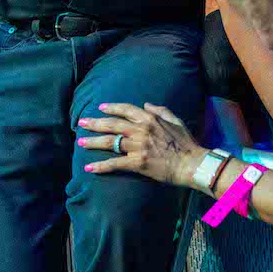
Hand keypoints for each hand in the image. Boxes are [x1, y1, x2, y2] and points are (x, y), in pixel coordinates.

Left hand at [77, 102, 205, 187]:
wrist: (192, 163)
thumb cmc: (186, 143)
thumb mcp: (175, 121)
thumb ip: (160, 110)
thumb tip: (146, 104)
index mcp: (150, 119)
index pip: (126, 109)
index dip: (111, 108)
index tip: (100, 108)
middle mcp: (141, 130)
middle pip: (112, 124)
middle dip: (95, 123)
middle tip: (81, 123)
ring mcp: (138, 147)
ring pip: (110, 142)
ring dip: (93, 141)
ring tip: (80, 142)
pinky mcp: (137, 163)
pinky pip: (115, 163)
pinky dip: (101, 165)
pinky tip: (89, 167)